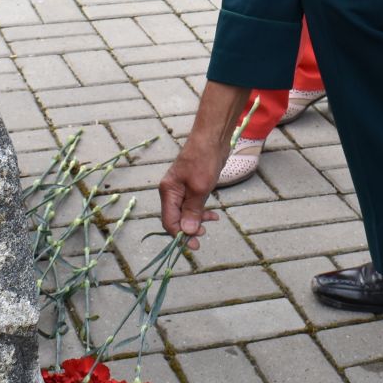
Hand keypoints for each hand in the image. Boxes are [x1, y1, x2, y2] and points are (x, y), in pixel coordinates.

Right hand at [157, 81, 246, 246]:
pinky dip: (202, 210)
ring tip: (212, 221)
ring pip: (186, 212)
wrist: (212, 138)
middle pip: (176, 218)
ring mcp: (182, 188)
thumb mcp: (199, 188)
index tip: (194, 244)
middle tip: (204, 236)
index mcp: (168, 192)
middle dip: (189, 228)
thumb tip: (186, 232)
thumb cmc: (204, 160)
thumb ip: (192, 211)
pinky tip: (213, 214)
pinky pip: (194, 204)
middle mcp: (172, 191)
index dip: (180, 235)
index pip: (169, 221)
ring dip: (198, 220)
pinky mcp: (192, 184)